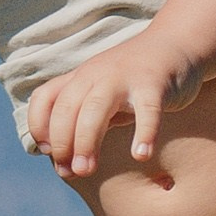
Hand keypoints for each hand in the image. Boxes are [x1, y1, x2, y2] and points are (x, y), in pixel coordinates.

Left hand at [24, 26, 202, 180]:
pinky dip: (144, 133)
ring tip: (87, 170)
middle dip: (63, 144)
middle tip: (72, 172)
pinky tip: (140, 155)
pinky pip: (147, 110)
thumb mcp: (101, 97)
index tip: (49, 152)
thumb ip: (83, 126)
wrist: (176, 43)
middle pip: (67, 108)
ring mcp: (124, 77)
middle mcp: (95, 74)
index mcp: (79, 78)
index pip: (44, 98)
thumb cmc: (133, 82)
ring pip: (95, 108)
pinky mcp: (154, 84)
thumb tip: (64, 168)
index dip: (39, 127)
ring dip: (87, 142)